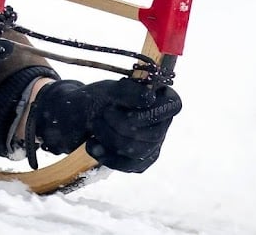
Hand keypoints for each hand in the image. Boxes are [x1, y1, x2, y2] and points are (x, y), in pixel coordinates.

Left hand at [28, 77, 181, 172]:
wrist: (83, 117)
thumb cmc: (100, 98)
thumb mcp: (109, 89)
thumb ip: (128, 92)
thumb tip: (149, 97)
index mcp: (162, 98)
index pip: (173, 105)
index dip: (152, 109)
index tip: (125, 104)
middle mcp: (163, 123)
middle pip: (154, 133)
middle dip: (122, 125)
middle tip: (103, 112)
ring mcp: (153, 145)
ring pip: (140, 151)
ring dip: (111, 138)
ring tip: (94, 124)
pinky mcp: (140, 162)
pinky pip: (128, 165)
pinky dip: (107, 155)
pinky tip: (93, 143)